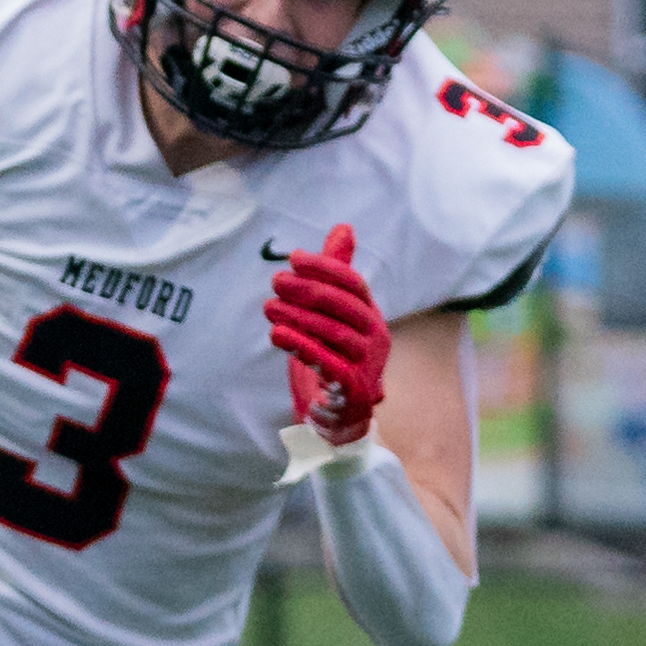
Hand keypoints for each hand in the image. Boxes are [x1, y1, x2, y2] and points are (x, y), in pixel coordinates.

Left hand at [264, 224, 389, 444]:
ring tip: (268, 308)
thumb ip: (333, 277)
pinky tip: (277, 334)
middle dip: (307, 290)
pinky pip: (327, 363)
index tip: (293, 258)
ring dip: (297, 317)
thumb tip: (343, 227)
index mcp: (372, 316)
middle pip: (342, 306)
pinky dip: (301, 346)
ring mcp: (369, 364)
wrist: (341, 418)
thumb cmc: (333, 360)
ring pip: (332, 333)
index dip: (324, 267)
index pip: (352, 283)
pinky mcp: (354, 389)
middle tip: (275, 282)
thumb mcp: (332, 317)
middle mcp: (377, 337)